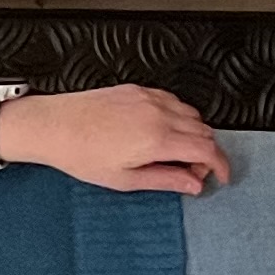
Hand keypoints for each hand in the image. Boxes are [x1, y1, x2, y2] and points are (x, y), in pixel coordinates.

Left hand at [1, 85, 228, 194]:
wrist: (54, 126)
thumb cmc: (81, 153)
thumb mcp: (125, 179)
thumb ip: (165, 181)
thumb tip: (192, 185)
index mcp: (158, 139)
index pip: (207, 150)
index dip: (220, 166)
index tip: (220, 177)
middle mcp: (158, 113)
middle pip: (205, 131)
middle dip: (206, 154)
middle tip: (190, 173)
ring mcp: (149, 98)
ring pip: (192, 115)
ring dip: (194, 135)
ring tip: (174, 155)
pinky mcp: (139, 90)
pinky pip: (174, 101)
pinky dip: (178, 117)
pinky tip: (161, 133)